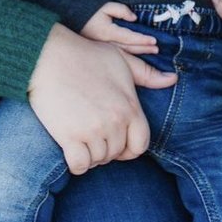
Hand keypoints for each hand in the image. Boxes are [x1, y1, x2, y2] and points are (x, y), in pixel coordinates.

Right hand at [28, 24, 175, 174]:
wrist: (48, 56)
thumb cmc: (85, 55)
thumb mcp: (121, 59)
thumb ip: (147, 74)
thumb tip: (172, 80)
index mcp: (130, 106)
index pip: (141, 144)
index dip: (131, 148)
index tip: (119, 144)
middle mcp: (115, 122)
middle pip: (117, 153)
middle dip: (107, 149)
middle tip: (94, 134)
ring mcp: (93, 130)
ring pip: (98, 160)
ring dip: (90, 154)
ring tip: (81, 137)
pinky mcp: (70, 137)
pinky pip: (79, 166)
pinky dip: (76, 163)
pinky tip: (71, 149)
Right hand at [81, 1, 158, 54]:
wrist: (73, 15)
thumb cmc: (91, 9)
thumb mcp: (106, 6)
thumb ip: (121, 10)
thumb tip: (134, 18)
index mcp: (108, 32)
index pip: (129, 37)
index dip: (142, 39)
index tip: (154, 40)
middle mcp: (106, 43)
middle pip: (129, 47)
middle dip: (144, 48)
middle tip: (157, 49)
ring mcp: (103, 47)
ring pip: (124, 52)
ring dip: (139, 52)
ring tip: (151, 51)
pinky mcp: (101, 49)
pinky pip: (118, 53)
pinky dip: (130, 54)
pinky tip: (137, 53)